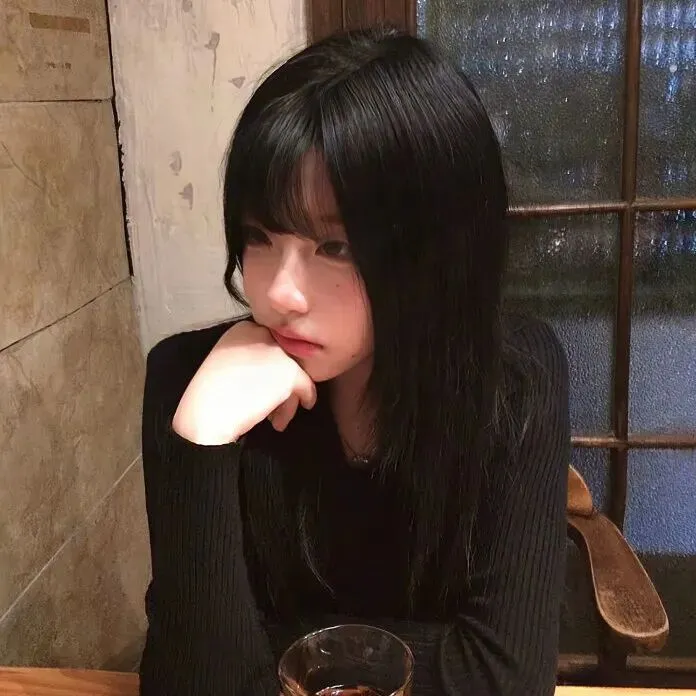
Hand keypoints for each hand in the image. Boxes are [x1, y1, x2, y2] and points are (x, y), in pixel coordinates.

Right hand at [172, 320, 316, 444]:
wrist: (208, 413)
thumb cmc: (211, 396)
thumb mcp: (227, 363)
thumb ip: (251, 358)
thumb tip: (276, 370)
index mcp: (244, 328)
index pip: (270, 346)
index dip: (271, 370)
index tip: (262, 389)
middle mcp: (263, 334)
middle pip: (285, 359)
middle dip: (280, 385)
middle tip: (270, 408)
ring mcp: (278, 351)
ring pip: (296, 374)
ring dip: (288, 398)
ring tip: (272, 418)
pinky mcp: (290, 372)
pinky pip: (307, 387)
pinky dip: (302, 402)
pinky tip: (284, 417)